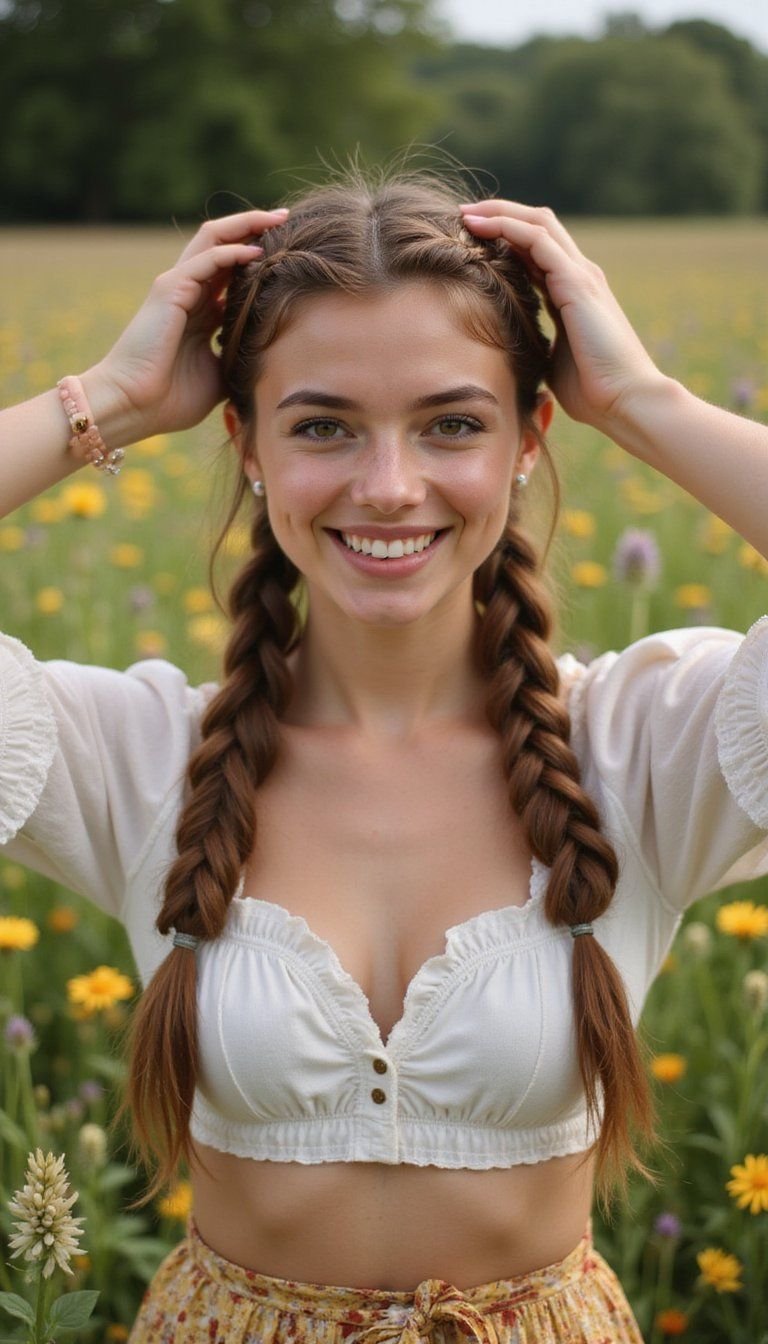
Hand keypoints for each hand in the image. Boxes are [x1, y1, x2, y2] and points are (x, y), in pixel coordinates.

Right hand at [86, 208, 288, 442]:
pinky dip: (232, 252)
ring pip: (213, 238)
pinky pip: (206, 259)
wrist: (134, 406)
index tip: (291, 250)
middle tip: (288, 219)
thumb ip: (240, 358)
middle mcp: (188, 291)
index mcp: (199, 310)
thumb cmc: (171, 398)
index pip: (231, 268)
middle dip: (255, 227)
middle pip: (223, 243)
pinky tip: (257, 252)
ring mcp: (177, 286)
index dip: (259, 255)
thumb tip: (271, 362)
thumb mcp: (219, 376)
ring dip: (246, 226)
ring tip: (278, 220)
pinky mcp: (169, 290)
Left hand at [459, 201, 663, 430]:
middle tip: (462, 215)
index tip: (468, 238)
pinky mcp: (577, 283)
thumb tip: (512, 347)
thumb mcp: (554, 360)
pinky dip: (508, 228)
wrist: (625, 400)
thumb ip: (537, 343)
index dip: (505, 238)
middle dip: (499, 214)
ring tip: (465, 214)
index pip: (536, 250)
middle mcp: (579, 275)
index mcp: (572, 292)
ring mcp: (580, 275)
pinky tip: (480, 228)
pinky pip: (538, 240)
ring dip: (499, 213)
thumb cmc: (593, 391)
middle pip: (537, 225)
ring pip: (538, 223)